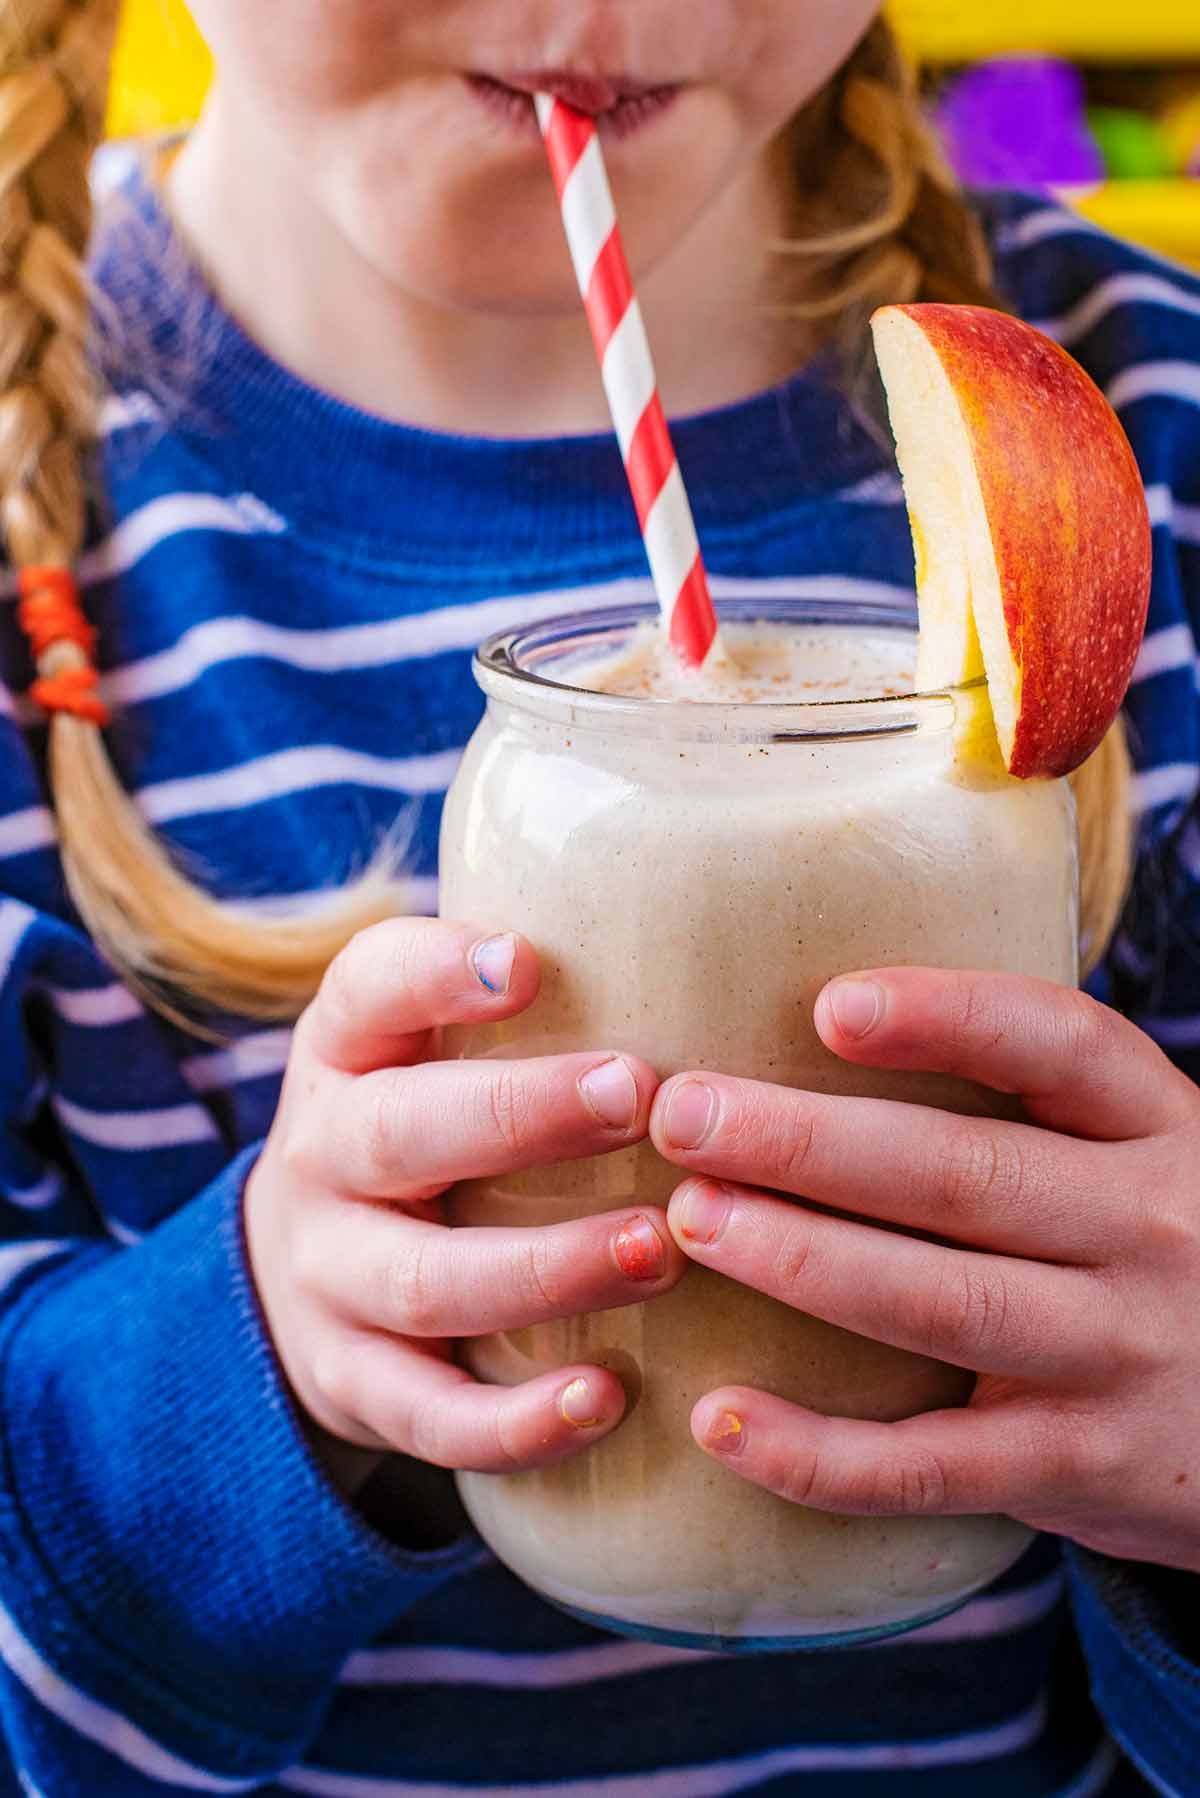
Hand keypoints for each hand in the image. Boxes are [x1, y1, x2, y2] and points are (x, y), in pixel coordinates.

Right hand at [246, 919, 682, 1493]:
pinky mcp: (355, 1385)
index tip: (527, 960)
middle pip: (398, 1134)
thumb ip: (522, 1001)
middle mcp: (322, 1158)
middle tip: (636, 1094)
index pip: (369, 988)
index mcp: (345, 1052)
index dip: (437, 973)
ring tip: (657, 1250)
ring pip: (424, 1282)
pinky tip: (604, 1397)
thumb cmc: (421, 1124)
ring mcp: (329, 1278)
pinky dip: (514, 1419)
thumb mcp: (424, 1045)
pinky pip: (429, 1416)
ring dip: (545, 1268)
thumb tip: (715, 941)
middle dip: (518, 1116)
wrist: (298, 1269)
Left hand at [649, 969, 1199, 1571]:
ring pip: (940, 1303)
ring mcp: (1119, 1354)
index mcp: (1159, 1130)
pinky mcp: (1082, 1467)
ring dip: (801, 1261)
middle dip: (808, 1142)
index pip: (1060, 1045)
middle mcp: (1149, 1231)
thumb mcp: (1145, 1156)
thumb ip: (1038, 1107)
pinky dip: (819, 1453)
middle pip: (964, 1174)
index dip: (945, 1018)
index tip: (830, 1008)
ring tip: (688, 1222)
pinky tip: (721, 1419)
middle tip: (682, 1114)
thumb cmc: (1172, 1254)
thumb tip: (832, 1018)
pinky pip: (933, 1465)